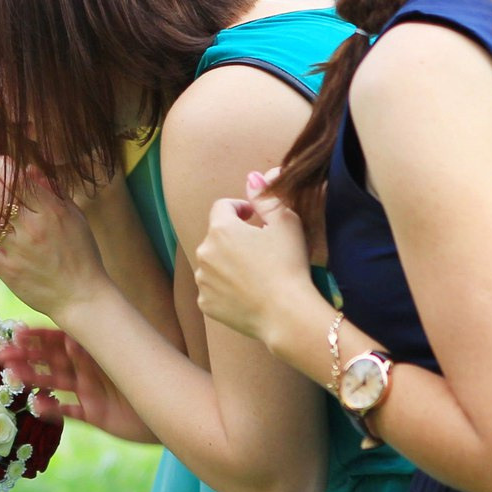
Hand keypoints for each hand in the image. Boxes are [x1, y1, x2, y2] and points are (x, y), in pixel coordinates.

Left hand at [0, 159, 104, 316]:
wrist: (83, 297)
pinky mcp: (8, 271)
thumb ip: (53, 192)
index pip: (22, 183)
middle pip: (1, 198)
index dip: (6, 170)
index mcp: (52, 213)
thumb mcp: (75, 218)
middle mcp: (33, 228)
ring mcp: (18, 250)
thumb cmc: (82, 255)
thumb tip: (30, 170)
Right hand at [0, 325, 156, 443]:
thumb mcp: (124, 357)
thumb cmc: (154, 376)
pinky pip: (69, 411)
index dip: (38, 336)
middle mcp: (89, 369)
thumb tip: (70, 339)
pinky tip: (36, 406)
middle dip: (27, 356)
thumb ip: (98, 350)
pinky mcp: (94, 414)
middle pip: (52, 360)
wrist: (174, 409)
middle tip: (3, 354)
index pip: (61, 339)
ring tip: (12, 376)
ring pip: (55, 383)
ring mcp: (89, 391)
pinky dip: (53, 410)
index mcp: (96, 350)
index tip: (17, 331)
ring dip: (33, 379)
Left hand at [193, 166, 317, 344]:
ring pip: (213, 262)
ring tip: (254, 272)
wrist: (286, 314)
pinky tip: (247, 292)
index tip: (254, 218)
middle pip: (217, 236)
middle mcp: (204, 252)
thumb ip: (266, 197)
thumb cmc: (289, 265)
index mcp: (221, 229)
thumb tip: (252, 177)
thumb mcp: (286, 223)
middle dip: (234, 237)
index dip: (240, 209)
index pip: (223, 207)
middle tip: (260, 249)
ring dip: (228, 262)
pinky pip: (212, 289)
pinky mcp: (205, 303)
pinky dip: (225, 287)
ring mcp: (202, 280)